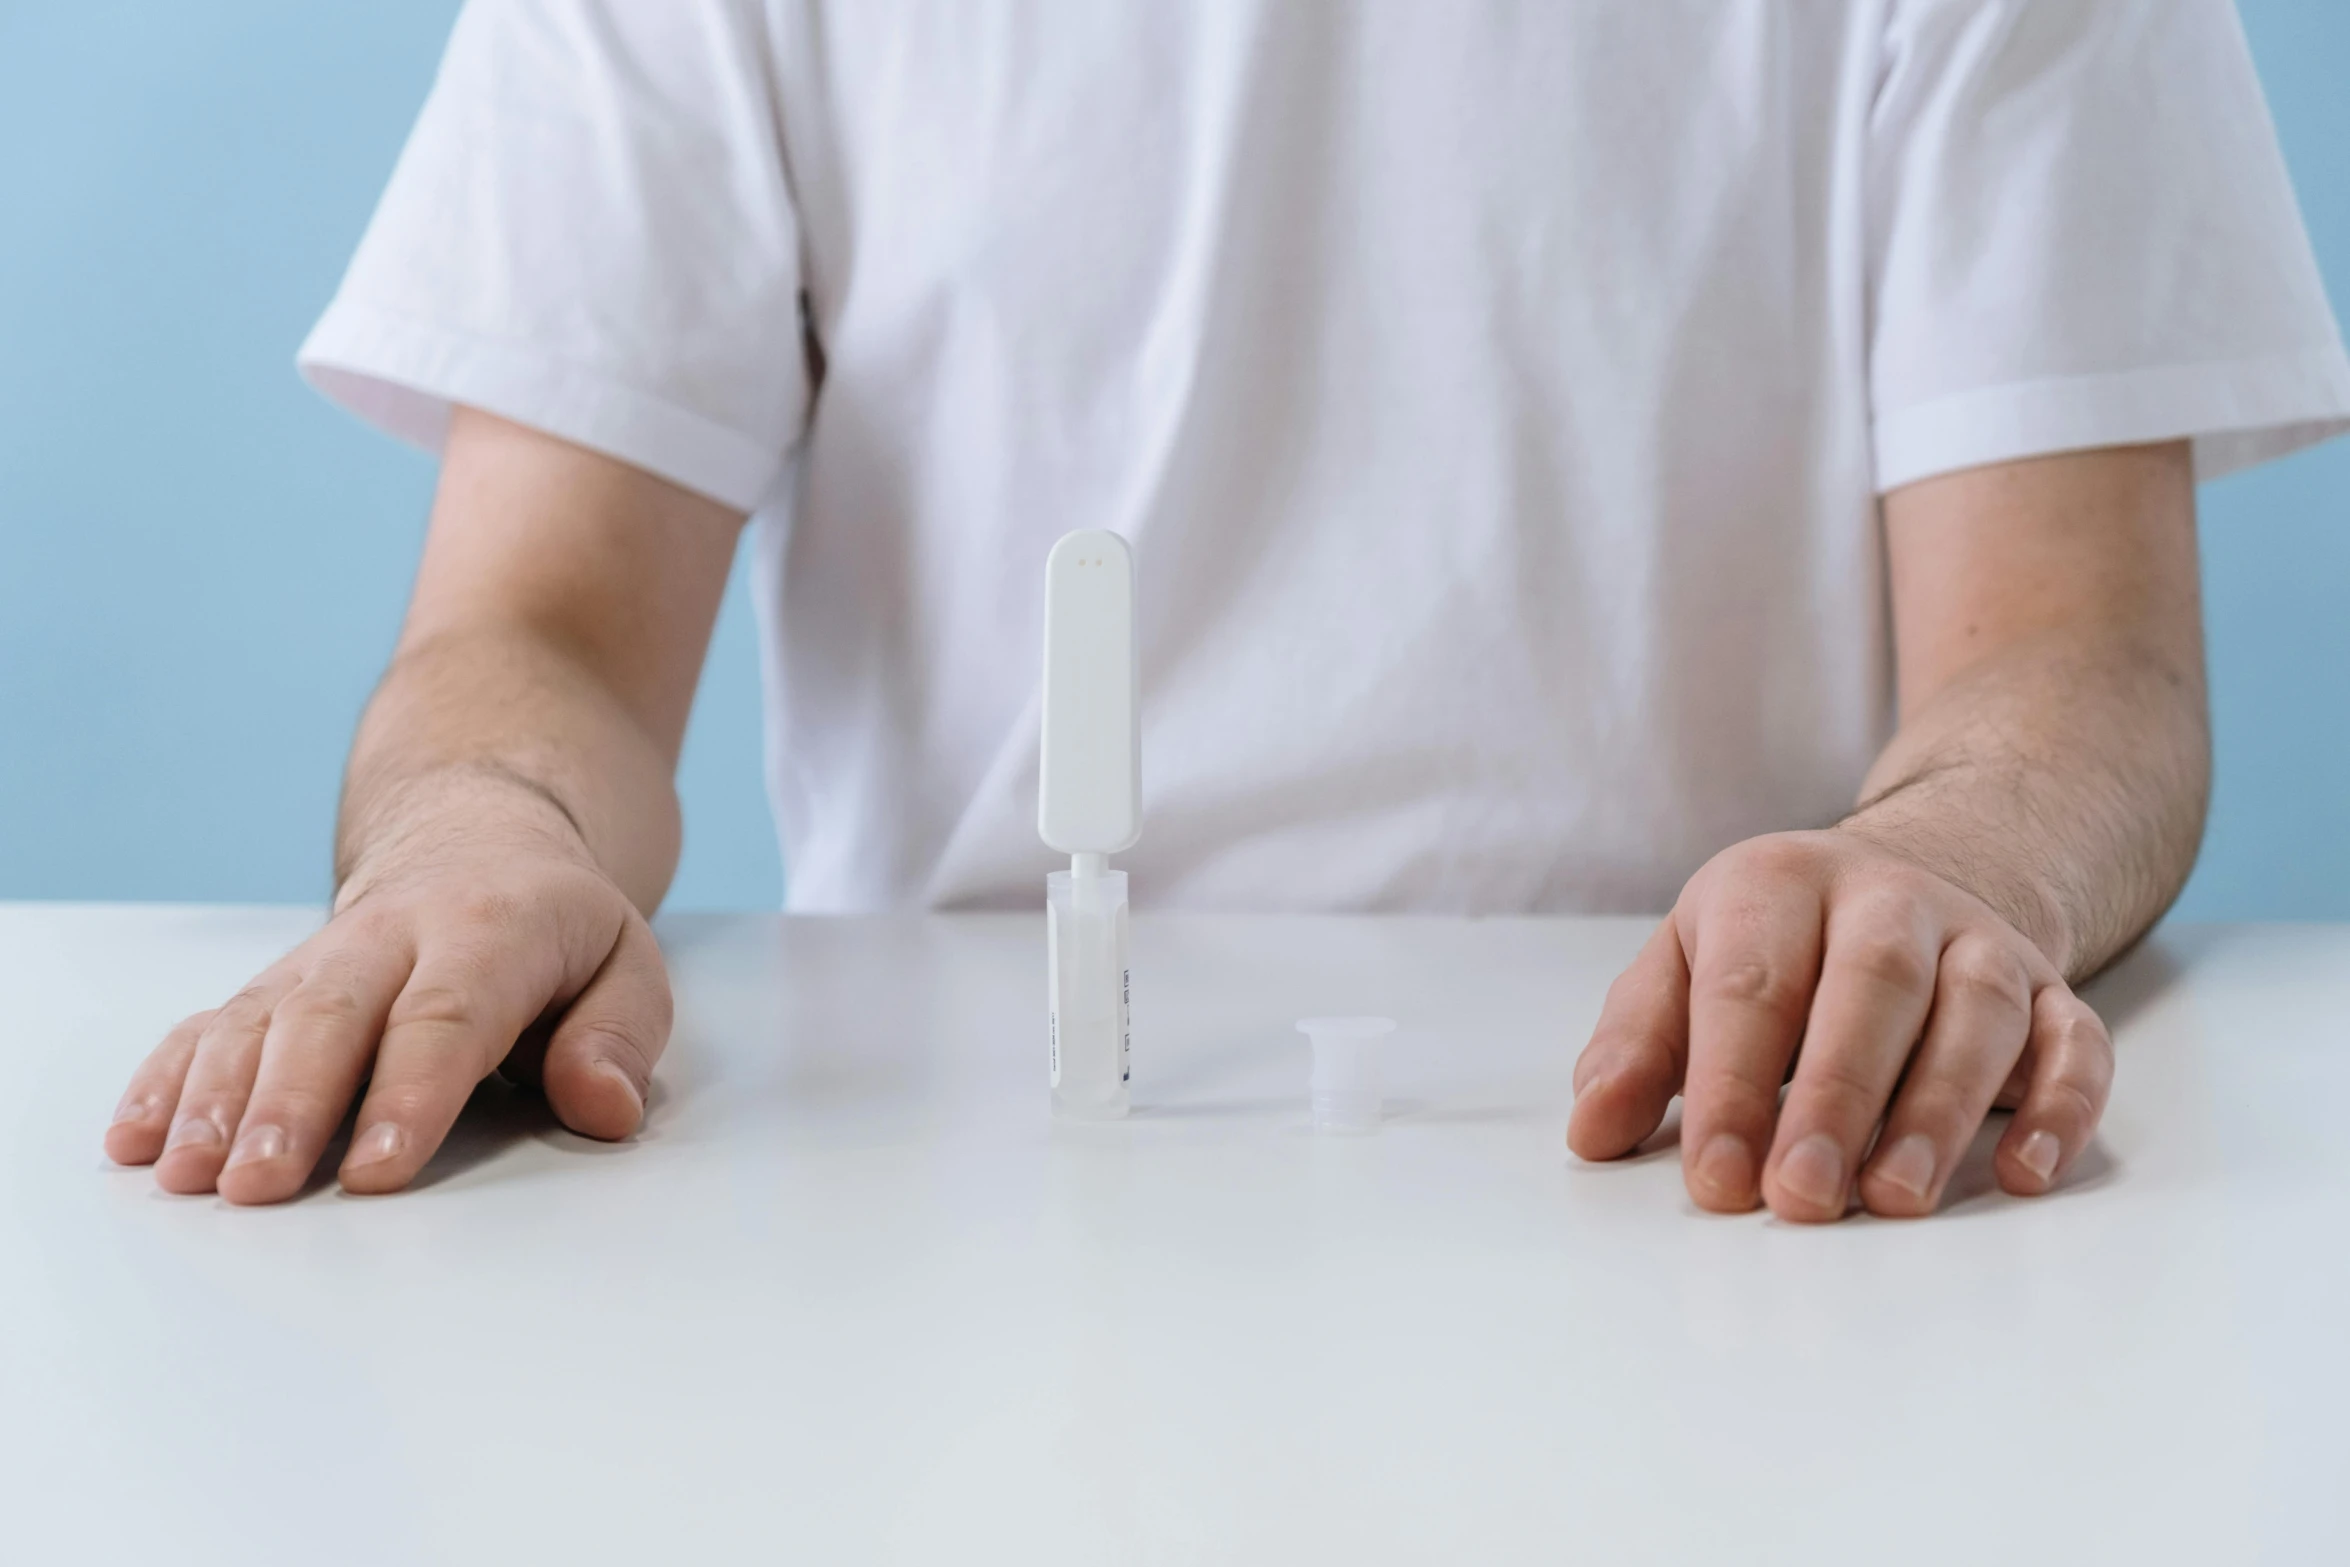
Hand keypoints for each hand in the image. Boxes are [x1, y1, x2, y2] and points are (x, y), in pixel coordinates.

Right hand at [101, 795, 668, 1203]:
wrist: (477, 840)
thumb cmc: (555, 928)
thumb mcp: (625, 965)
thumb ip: (619, 1037)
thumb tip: (605, 1107)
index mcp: (490, 929)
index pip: (446, 1015)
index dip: (409, 1094)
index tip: (376, 1169)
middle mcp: (389, 937)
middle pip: (330, 1019)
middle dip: (288, 1106)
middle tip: (257, 1187)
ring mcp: (320, 959)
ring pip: (257, 1021)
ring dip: (213, 1101)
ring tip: (186, 1177)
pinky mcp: (273, 984)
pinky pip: (209, 1023)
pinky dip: (167, 1080)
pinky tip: (135, 1140)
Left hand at [1567, 829, 2112, 1220]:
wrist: (1908, 871)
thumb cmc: (1772, 946)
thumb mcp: (1684, 967)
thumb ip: (1636, 1047)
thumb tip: (1593, 1131)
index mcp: (1776, 884)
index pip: (1752, 986)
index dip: (1730, 1086)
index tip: (1715, 1181)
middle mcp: (1887, 898)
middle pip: (1871, 987)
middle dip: (1836, 1099)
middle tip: (1801, 1199)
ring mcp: (1978, 939)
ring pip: (1976, 1012)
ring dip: (1938, 1111)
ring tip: (1894, 1200)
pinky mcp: (2051, 989)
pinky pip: (2075, 1040)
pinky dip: (2060, 1106)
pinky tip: (2022, 1171)